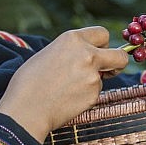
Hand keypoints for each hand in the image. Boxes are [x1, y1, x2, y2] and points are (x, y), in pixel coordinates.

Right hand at [0, 26, 129, 140]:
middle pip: (120, 55)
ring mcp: (93, 75)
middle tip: (108, 70)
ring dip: (94, 82)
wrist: (25, 110)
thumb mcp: (48, 54)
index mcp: (73, 39)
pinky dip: (86, 96)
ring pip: (104, 77)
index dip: (103, 44)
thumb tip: (85, 55)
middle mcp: (87, 54)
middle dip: (117, 62)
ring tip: (68, 88)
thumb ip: (70, 51)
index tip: (99, 52)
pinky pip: (96, 93)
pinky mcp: (94, 95)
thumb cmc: (28, 83)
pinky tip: (67, 99)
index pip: (103, 33)